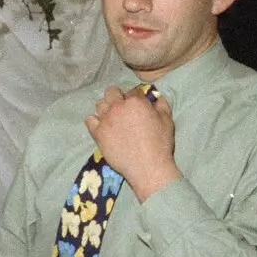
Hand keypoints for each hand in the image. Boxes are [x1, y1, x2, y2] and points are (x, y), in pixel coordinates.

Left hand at [84, 85, 179, 200]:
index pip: (133, 91)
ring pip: (100, 104)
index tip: (138, 105)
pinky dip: (94, 120)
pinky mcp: (97, 133)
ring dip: (106, 107)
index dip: (136, 97)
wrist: (147, 166)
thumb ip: (161, 104)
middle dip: (118, 96)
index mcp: (135, 101)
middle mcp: (117, 107)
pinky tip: (102, 126)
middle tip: (123, 107)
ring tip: (112, 116)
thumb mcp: (167, 120)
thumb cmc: (160, 143)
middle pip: (111, 91)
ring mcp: (105, 119)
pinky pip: (89, 120)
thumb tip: (155, 96)